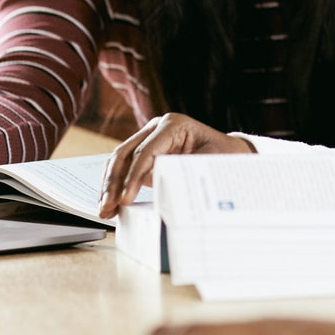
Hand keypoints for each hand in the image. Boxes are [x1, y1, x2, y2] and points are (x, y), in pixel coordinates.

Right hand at [98, 113, 253, 215]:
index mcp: (173, 124)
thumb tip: (162, 191)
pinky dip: (115, 186)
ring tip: (104, 209)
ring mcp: (148, 139)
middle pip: (125, 154)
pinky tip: (110, 203)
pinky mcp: (145, 154)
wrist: (231, 153)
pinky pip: (123, 168)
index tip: (126, 199)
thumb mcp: (209, 163)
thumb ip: (184, 172)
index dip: (133, 177)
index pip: (146, 151)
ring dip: (108, 186)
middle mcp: (156, 128)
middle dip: (114, 183)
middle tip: (107, 207)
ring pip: (119, 161)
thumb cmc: (223, 157)